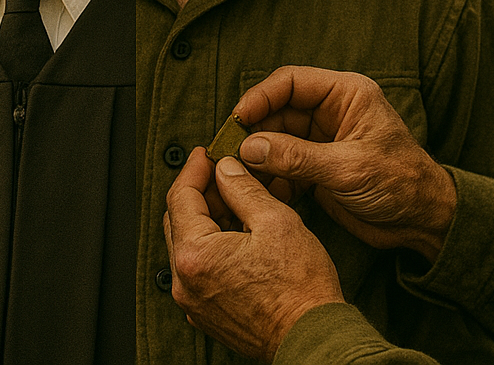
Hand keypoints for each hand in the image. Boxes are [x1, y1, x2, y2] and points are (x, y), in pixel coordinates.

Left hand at [165, 147, 342, 362]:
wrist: (314, 340)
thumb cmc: (300, 289)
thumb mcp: (275, 220)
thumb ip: (242, 188)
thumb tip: (225, 168)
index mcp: (195, 256)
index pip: (180, 197)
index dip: (194, 169)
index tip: (205, 154)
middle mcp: (186, 282)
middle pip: (179, 220)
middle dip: (201, 192)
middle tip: (224, 174)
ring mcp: (194, 302)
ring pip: (188, 244)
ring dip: (207, 218)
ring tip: (238, 202)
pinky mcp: (207, 313)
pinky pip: (199, 269)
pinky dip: (212, 245)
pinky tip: (238, 233)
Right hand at [233, 67, 456, 261]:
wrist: (424, 223)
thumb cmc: (402, 184)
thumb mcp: (348, 169)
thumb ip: (298, 157)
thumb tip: (250, 147)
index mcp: (346, 95)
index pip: (291, 82)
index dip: (260, 97)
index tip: (238, 118)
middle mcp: (331, 111)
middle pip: (278, 109)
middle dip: (254, 129)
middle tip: (230, 150)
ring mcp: (322, 138)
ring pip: (276, 137)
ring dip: (258, 155)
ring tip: (241, 173)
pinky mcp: (317, 165)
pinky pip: (283, 162)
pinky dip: (270, 175)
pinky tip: (261, 189)